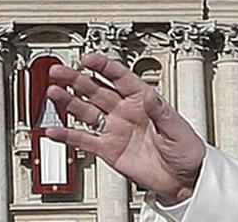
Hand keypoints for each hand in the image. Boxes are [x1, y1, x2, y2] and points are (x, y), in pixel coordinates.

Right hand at [45, 52, 204, 204]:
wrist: (182, 179)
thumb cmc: (186, 150)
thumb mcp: (177, 128)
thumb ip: (161, 112)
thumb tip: (151, 95)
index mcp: (142, 100)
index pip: (119, 77)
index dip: (103, 66)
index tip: (87, 58)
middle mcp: (124, 111)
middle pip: (95, 90)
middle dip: (76, 79)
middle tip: (58, 70)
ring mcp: (114, 129)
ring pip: (86, 111)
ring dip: (68, 102)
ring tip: (52, 93)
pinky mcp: (108, 149)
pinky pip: (84, 139)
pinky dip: (68, 135)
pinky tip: (54, 131)